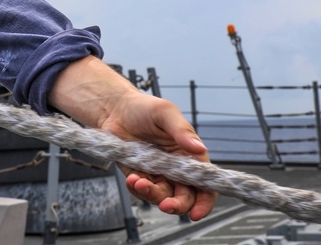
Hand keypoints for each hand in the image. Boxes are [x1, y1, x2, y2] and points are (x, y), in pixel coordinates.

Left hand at [100, 91, 216, 220]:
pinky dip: (137, 189)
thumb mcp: (165, 112)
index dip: (205, 201)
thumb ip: (182, 131)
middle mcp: (177, 168)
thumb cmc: (144, 107)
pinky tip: (132, 178)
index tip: (196, 213)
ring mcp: (158, 174)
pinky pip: (141, 191)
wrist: (115, 109)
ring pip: (162, 197)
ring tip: (139, 182)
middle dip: (177, 205)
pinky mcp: (139, 176)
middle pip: (185, 197)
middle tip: (166, 205)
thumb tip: (199, 148)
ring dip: (153, 195)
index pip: (205, 184)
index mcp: (190, 155)